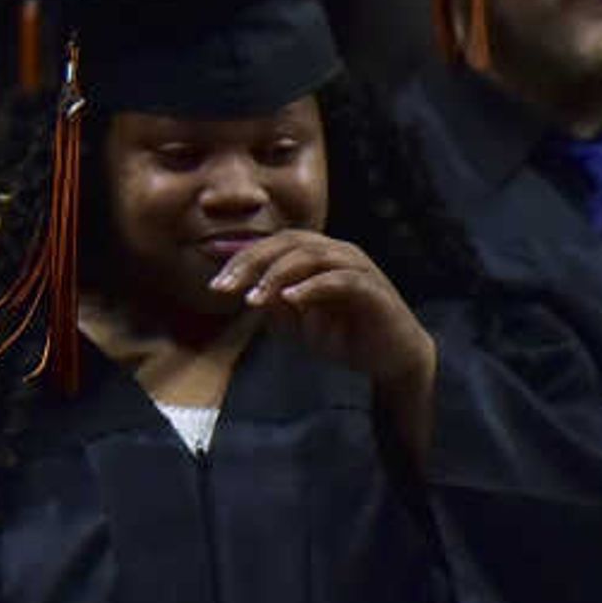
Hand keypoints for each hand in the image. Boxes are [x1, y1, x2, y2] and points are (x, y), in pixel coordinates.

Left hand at [212, 230, 436, 464]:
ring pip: (312, 255)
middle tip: (224, 287)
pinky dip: (313, 287)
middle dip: (251, 262)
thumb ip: (271, 304)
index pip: (272, 244)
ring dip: (277, 274)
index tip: (210, 272)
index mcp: (316, 255)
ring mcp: (357, 268)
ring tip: (253, 298)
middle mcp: (336, 253)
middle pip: (288, 242)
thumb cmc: (342, 335)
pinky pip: (341, 280)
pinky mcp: (374, 290)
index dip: (240, 254)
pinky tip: (290, 300)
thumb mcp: (294, 322)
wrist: (391, 360)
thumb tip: (241, 288)